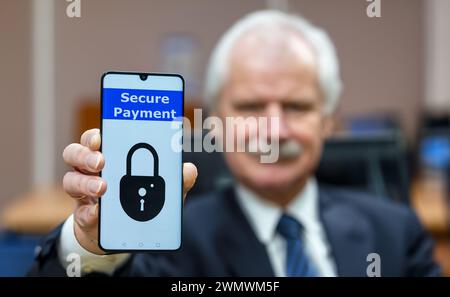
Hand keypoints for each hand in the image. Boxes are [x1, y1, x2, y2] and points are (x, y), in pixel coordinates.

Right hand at [62, 128, 197, 253]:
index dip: (94, 135)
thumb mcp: (163, 189)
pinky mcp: (85, 216)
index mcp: (110, 156)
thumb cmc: (144, 200)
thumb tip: (188, 170)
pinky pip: (81, 212)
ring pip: (70, 179)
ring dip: (85, 182)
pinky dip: (90, 212)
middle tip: (101, 162)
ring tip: (103, 189)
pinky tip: (99, 214)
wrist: (129, 232)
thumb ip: (176, 180)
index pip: (95, 139)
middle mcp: (91, 171)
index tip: (101, 137)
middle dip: (86, 155)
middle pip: (74, 153)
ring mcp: (84, 193)